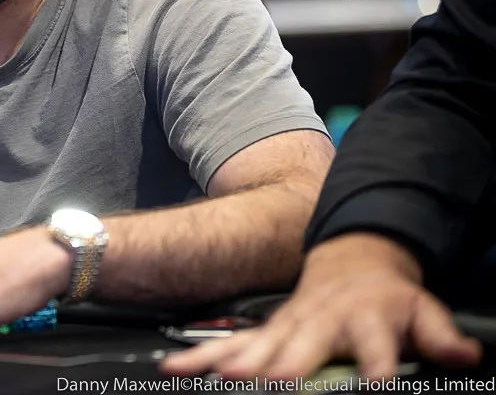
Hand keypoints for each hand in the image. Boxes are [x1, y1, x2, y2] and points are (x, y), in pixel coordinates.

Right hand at [160, 233, 481, 380]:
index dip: (375, 368)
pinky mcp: (265, 332)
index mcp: (365, 319)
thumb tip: (466, 353)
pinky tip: (175, 369)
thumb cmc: (387, 297)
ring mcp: (287, 326)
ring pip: (255, 346)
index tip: (374, 386)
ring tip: (210, 375)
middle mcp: (320, 321)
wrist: (352, 259)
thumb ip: (441, 335)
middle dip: (280, 365)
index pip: (374, 347)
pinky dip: (200, 356)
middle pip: (299, 347)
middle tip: (264, 382)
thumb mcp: (423, 310)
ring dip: (231, 361)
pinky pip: (230, 345)